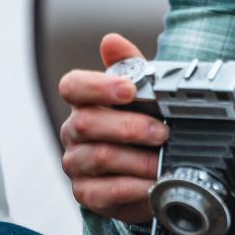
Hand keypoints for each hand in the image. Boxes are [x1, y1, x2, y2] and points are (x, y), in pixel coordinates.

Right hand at [58, 33, 167, 223]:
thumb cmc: (141, 129)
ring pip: (97, 157)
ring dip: (135, 159)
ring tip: (161, 161)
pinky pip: (104, 191)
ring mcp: (77, 164)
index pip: (73, 86)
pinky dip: (133, 187)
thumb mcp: (144, 95)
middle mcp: (75, 132)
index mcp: (85, 103)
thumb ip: (131, 66)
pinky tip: (152, 184)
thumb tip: (111, 40)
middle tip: (161, 132)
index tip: (128, 89)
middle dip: (129, 127)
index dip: (99, 86)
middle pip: (86, 123)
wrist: (148, 173)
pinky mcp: (87, 194)